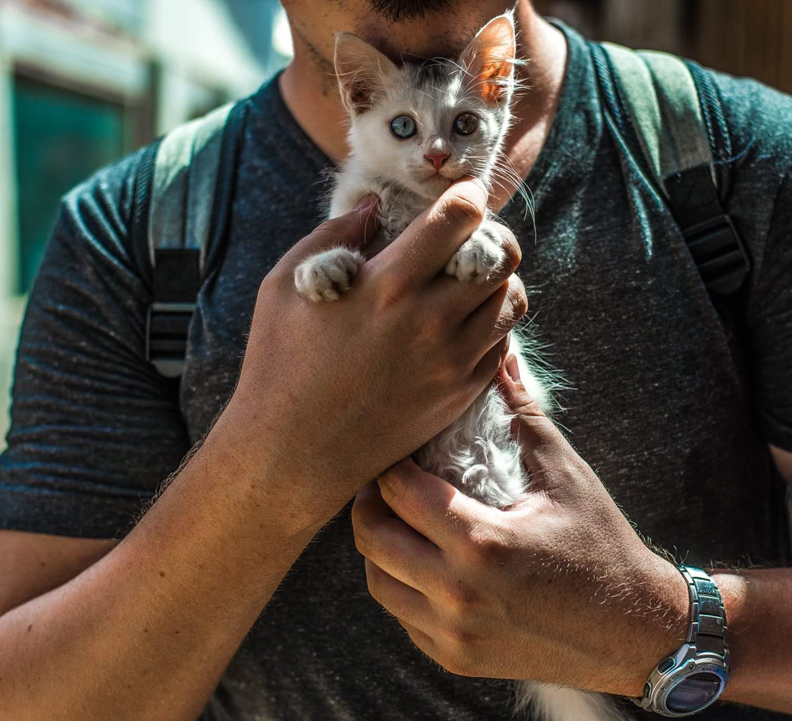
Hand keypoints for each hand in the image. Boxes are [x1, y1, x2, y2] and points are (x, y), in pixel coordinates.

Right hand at [210, 179, 525, 531]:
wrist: (294, 453)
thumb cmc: (279, 364)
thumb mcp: (285, 286)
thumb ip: (334, 234)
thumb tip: (374, 205)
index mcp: (388, 284)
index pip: (459, 218)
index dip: (467, 195)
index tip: (462, 196)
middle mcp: (431, 320)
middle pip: (502, 255)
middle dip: (491, 234)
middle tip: (472, 238)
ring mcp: (452, 360)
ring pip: (512, 298)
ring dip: (498, 280)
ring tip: (470, 279)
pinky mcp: (461, 392)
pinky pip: (504, 342)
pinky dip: (493, 322)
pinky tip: (464, 320)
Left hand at [350, 358, 690, 695]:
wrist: (632, 631)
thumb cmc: (602, 546)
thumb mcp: (565, 476)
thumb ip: (523, 415)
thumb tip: (501, 356)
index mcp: (482, 542)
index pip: (398, 491)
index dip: (391, 462)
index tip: (403, 448)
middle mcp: (458, 593)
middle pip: (373, 537)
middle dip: (372, 502)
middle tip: (388, 482)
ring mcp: (453, 633)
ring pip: (378, 582)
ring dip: (381, 546)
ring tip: (402, 520)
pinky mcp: (455, 658)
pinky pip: (402, 616)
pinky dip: (403, 585)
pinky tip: (425, 561)